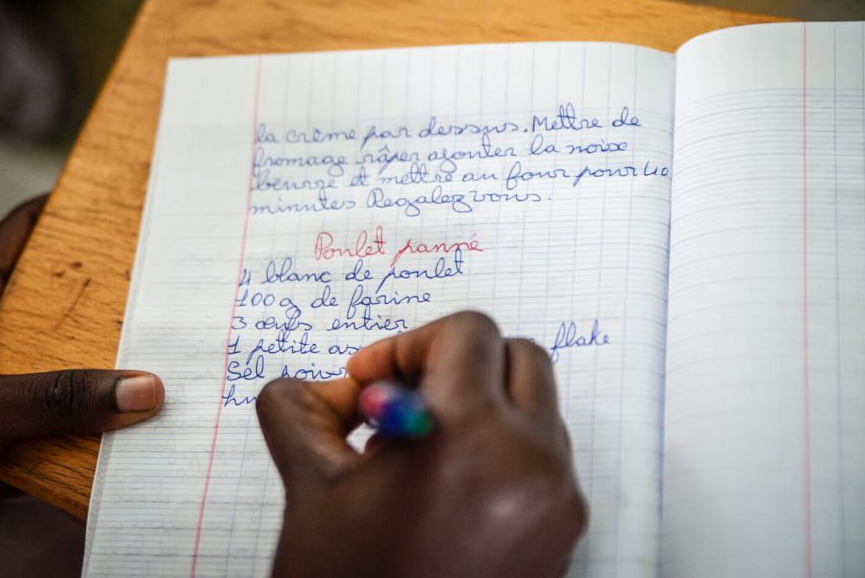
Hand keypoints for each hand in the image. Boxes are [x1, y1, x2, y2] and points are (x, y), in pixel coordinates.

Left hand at [0, 197, 164, 564]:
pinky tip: (140, 425)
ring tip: (167, 355)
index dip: (60, 216)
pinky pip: (68, 428)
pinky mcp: (10, 443)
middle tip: (162, 288)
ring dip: (110, 373)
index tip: (115, 205)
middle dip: (108, 301)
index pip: (14, 241)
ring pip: (67, 370)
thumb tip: (142, 388)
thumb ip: (58, 399)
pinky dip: (101, 431)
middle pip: (55, 307)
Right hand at [257, 311, 586, 577]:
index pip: (467, 333)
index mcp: (469, 438)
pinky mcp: (566, 531)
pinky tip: (449, 486)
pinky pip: (546, 455)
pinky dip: (504, 447)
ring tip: (419, 449)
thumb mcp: (310, 491)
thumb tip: (317, 385)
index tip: (369, 379)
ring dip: (482, 404)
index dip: (407, 343)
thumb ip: (298, 409)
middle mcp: (532, 462)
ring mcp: (559, 499)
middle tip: (400, 397)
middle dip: (455, 363)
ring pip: (537, 405)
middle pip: (517, 357)